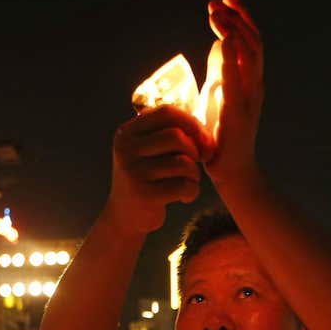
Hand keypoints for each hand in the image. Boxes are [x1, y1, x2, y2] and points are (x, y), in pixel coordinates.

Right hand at [102, 105, 208, 235]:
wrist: (125, 217)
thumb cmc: (147, 178)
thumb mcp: (148, 150)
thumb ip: (169, 133)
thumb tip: (206, 133)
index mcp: (127, 133)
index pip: (166, 113)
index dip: (191, 122)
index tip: (203, 138)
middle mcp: (126, 149)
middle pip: (176, 136)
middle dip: (194, 149)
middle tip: (197, 162)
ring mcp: (134, 172)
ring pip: (183, 162)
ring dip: (195, 173)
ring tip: (189, 181)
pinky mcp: (145, 195)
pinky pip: (184, 186)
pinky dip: (192, 191)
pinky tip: (185, 197)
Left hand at [204, 0, 262, 185]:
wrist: (232, 174)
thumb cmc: (222, 137)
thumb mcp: (218, 94)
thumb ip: (221, 68)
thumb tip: (218, 41)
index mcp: (249, 79)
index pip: (248, 39)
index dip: (237, 16)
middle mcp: (254, 84)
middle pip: (253, 40)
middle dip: (237, 15)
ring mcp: (251, 98)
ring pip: (252, 54)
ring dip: (234, 30)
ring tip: (218, 14)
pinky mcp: (241, 113)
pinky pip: (239, 81)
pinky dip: (232, 59)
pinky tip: (222, 41)